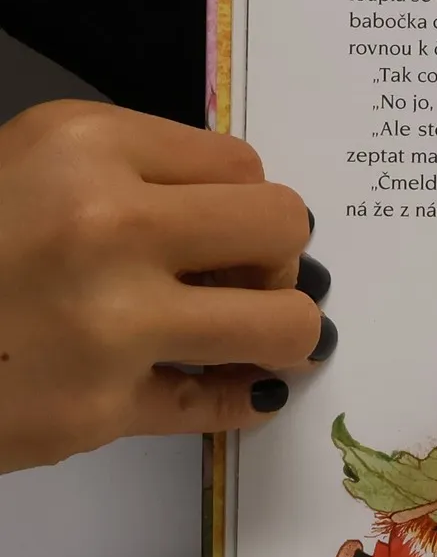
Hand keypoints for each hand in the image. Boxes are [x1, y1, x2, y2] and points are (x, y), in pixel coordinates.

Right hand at [0, 102, 322, 472]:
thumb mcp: (31, 165)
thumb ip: (136, 175)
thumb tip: (254, 219)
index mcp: (84, 147)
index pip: (242, 166)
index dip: (242, 202)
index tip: (224, 227)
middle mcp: (106, 224)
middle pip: (283, 229)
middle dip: (277, 257)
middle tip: (244, 278)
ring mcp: (110, 323)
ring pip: (286, 323)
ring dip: (283, 333)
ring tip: (252, 336)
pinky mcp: (101, 409)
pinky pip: (225, 402)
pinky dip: (243, 398)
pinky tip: (241, 389)